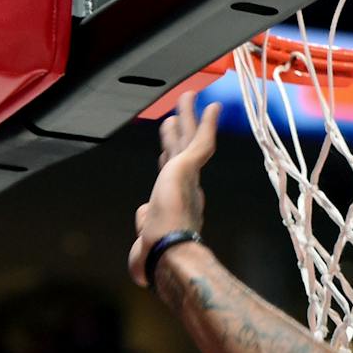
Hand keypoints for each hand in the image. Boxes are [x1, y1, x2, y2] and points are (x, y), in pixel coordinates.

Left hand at [128, 90, 220, 287]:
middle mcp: (188, 187)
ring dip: (190, 115)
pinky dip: (206, 122)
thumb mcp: (144, 239)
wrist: (170, 255)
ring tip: (191, 96)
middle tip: (181, 111)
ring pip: (190, 138)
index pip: (171, 174)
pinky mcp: (189, 167)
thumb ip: (143, 225)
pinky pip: (201, 140)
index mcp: (178, 203)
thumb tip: (141, 221)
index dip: (168, 157)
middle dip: (182, 129)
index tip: (165, 146)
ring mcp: (189, 176)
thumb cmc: (158, 256)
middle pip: (182, 150)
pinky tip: (211, 106)